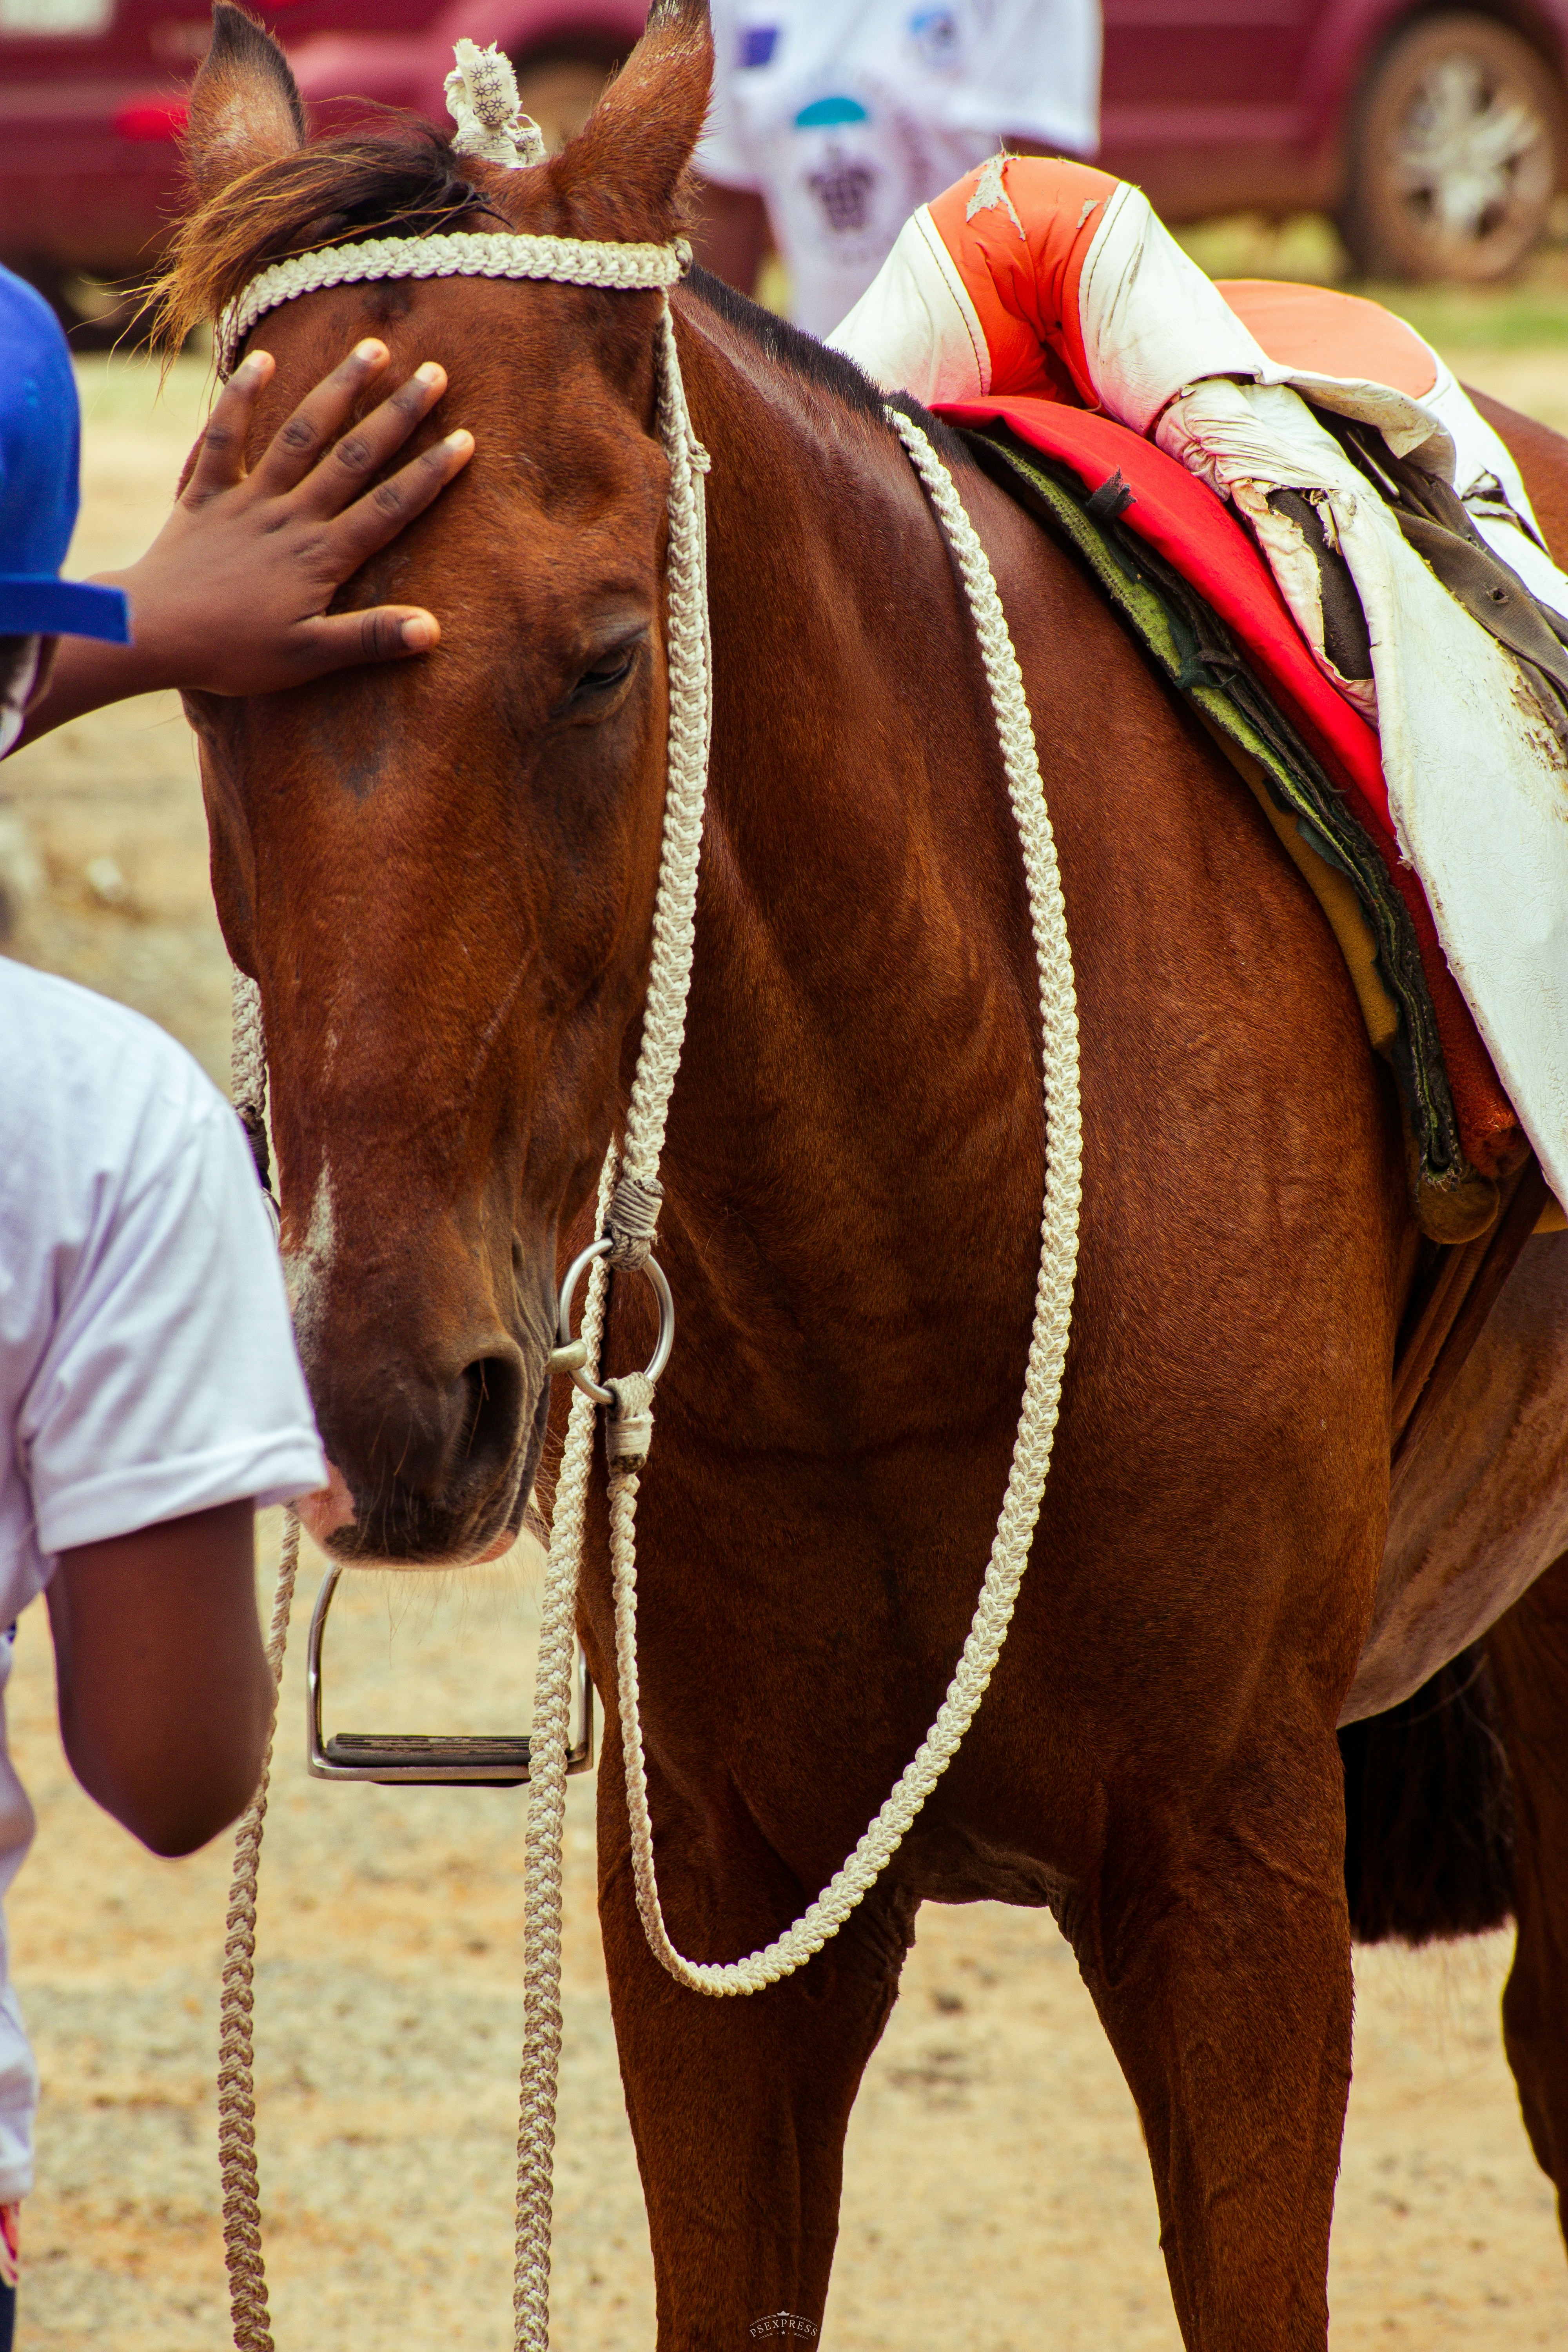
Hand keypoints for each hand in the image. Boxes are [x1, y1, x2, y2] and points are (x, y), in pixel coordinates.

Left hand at [16, 340, 473, 743]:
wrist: (151, 634)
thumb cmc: (232, 654)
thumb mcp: (308, 657)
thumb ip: (370, 638)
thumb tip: (432, 629)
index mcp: (321, 556)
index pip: (388, 508)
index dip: (430, 474)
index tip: (465, 439)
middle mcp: (290, 516)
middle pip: (354, 457)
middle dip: (398, 414)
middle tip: (435, 373)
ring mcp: (247, 500)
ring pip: (300, 434)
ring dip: (338, 389)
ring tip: (372, 349)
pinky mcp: (204, 495)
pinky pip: (222, 437)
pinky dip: (240, 397)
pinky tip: (263, 361)